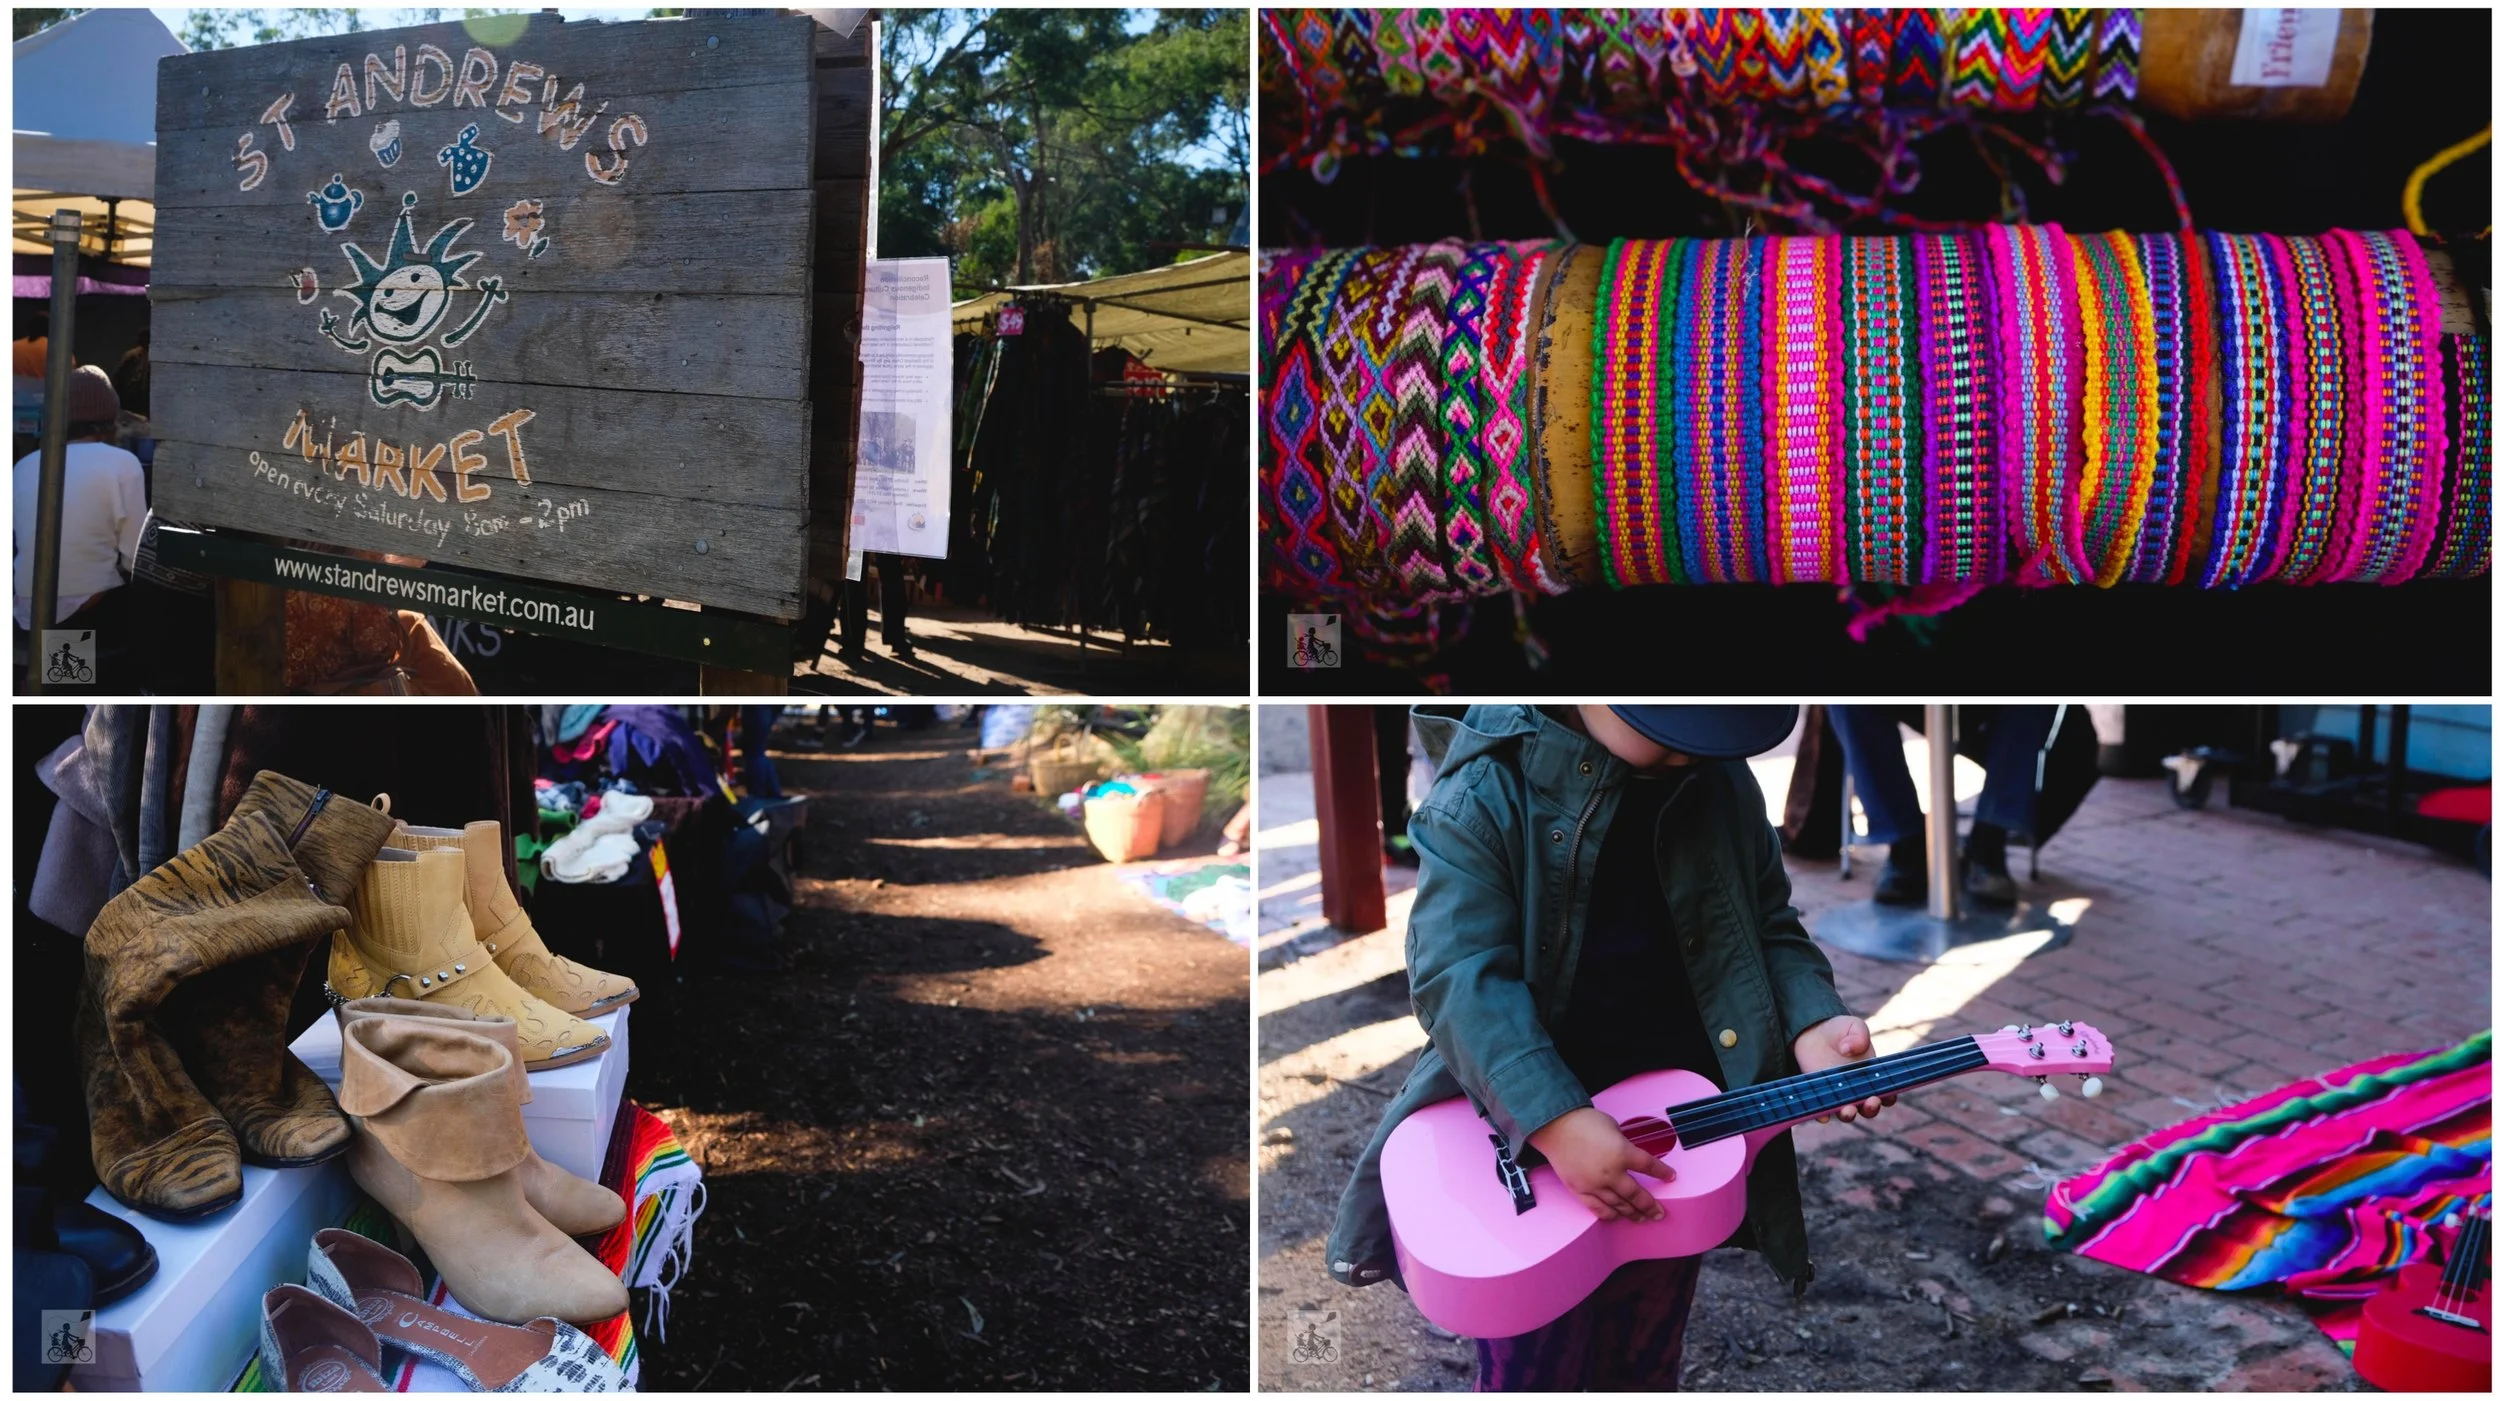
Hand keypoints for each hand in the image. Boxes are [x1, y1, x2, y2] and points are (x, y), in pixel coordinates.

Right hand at [1527, 1107, 1672, 1221]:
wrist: (1555, 1126)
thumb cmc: (1584, 1122)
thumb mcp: (1614, 1128)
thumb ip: (1624, 1145)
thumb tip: (1628, 1156)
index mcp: (1623, 1153)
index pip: (1649, 1166)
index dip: (1662, 1173)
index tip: (1671, 1177)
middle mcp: (1611, 1173)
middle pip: (1637, 1195)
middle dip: (1651, 1206)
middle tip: (1659, 1213)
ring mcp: (1594, 1184)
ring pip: (1619, 1205)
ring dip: (1633, 1213)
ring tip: (1642, 1218)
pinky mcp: (1579, 1190)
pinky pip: (1598, 1208)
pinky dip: (1609, 1214)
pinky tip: (1617, 1217)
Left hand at [1792, 1014, 1896, 1123]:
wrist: (1811, 1032)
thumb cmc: (1839, 1030)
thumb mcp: (1853, 1026)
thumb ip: (1859, 1034)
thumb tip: (1849, 1049)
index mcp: (1872, 1076)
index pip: (1886, 1092)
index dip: (1890, 1097)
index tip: (1889, 1095)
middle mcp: (1858, 1090)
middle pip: (1869, 1107)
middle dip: (1872, 1108)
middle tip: (1871, 1101)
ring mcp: (1838, 1094)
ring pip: (1847, 1112)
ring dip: (1849, 1115)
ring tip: (1848, 1110)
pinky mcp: (1820, 1095)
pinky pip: (1822, 1110)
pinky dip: (1823, 1115)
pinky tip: (1823, 1114)